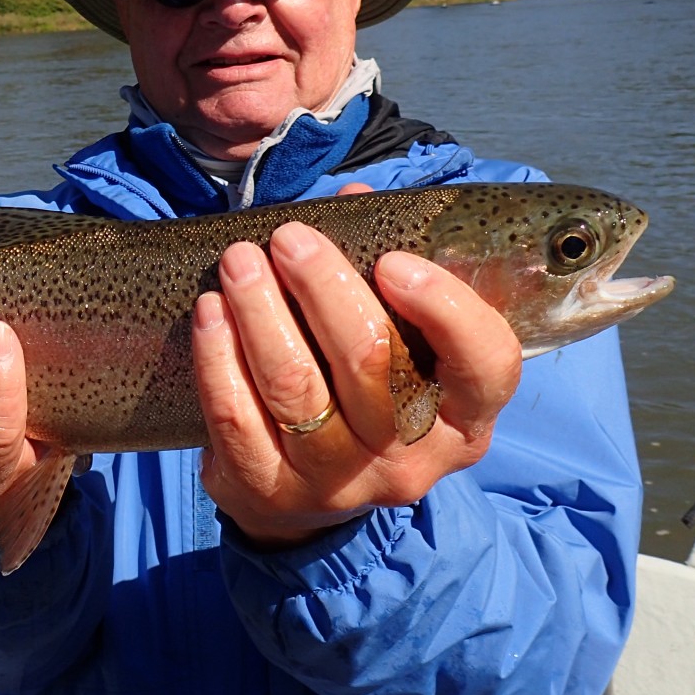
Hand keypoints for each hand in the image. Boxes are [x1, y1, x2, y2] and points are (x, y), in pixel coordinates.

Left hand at [192, 185, 523, 547]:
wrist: (304, 494)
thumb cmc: (360, 388)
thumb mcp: (395, 339)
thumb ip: (382, 266)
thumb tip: (351, 200)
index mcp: (463, 417)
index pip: (484, 362)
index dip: (443, 306)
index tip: (392, 260)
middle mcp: (410, 458)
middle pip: (371, 362)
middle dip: (323, 286)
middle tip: (288, 238)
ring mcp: (339, 482)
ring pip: (296, 388)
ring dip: (261, 311)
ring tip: (239, 261)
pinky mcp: (271, 493)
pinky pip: (237, 418)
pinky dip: (218, 357)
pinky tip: (209, 312)